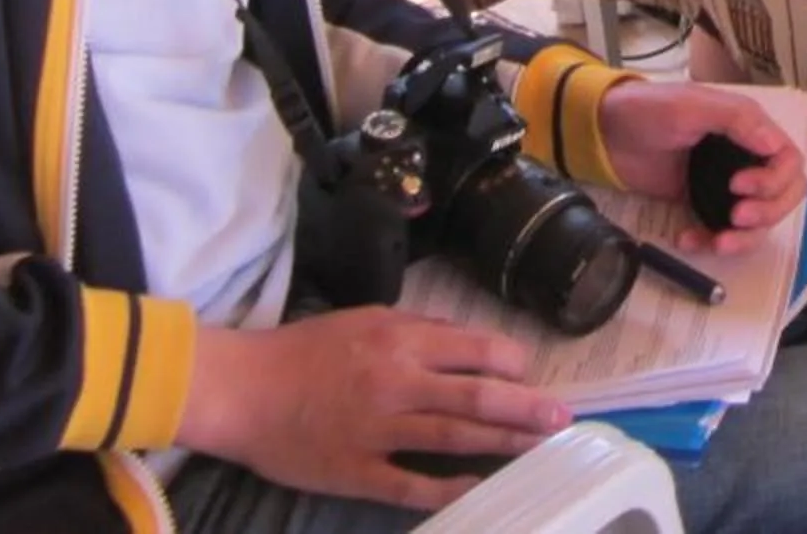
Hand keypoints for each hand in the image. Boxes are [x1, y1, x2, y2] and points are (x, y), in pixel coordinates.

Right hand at [177, 307, 567, 510]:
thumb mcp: (366, 318)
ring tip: (540, 447)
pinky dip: (449, 488)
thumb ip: (418, 329)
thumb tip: (468, 342)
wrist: (243, 390)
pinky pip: (411, 484)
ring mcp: (377, 429)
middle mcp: (396, 381)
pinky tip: (480, 489)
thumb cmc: (304, 350)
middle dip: (526, 406)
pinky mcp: (356, 470)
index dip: (514, 362)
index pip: (475, 349)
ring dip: (503, 442)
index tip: (533, 373)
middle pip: (477, 394)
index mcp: (399, 339)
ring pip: (455, 436)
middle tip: (563, 417)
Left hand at [594, 82, 806, 248]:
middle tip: (736, 219)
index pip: (788, 162)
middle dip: (768, 213)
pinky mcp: (702, 203)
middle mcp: (745, 158)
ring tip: (718, 243)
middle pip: (785, 195)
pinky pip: (722, 231)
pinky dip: (711, 240)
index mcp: (750, 129)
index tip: (738, 187)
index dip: (774, 181)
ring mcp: (724, 184)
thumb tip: (777, 147)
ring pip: (759, 220)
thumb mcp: (692, 106)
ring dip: (746, 237)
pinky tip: (687, 239)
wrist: (605, 134)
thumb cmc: (648, 110)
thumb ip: (737, 121)